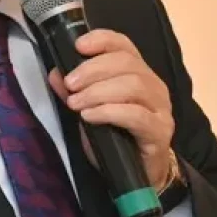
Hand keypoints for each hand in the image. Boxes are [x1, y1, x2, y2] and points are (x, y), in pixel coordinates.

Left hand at [47, 29, 175, 187]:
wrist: (139, 176)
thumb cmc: (116, 140)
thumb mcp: (90, 112)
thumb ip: (75, 92)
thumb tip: (55, 74)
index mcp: (139, 74)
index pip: (125, 45)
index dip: (102, 40)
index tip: (78, 46)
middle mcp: (154, 86)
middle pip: (127, 63)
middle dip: (93, 70)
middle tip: (70, 84)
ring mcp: (161, 108)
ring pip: (133, 86)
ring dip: (98, 91)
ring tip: (76, 103)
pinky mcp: (160, 131)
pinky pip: (136, 115)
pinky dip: (109, 112)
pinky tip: (90, 117)